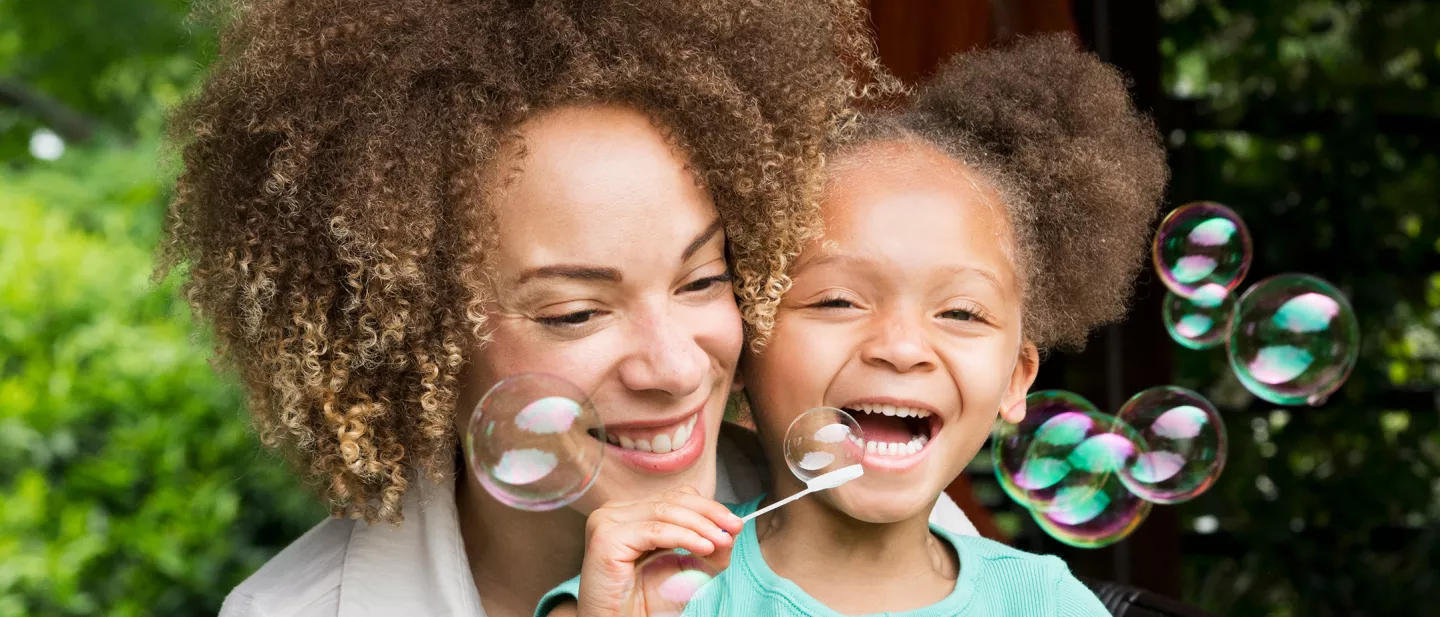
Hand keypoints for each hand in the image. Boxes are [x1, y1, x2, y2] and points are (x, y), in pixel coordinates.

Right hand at [575, 486, 741, 616]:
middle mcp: (616, 511)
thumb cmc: (646, 602)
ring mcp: (607, 521)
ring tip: (721, 541)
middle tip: (734, 528)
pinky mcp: (606, 538)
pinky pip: (654, 531)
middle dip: (709, 514)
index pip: (676, 496)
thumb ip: (708, 547)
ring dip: (700, 526)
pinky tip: (703, 547)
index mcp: (632, 512)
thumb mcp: (687, 568)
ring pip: (665, 512)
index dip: (708, 506)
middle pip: (672, 500)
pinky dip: (683, 537)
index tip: (735, 523)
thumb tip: (732, 528)